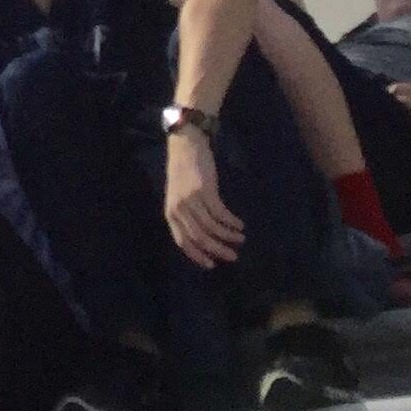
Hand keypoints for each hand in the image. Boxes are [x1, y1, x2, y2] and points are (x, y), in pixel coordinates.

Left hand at [162, 126, 244, 269]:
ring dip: (228, 236)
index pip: (182, 241)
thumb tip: (202, 238)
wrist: (185, 145)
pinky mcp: (205, 191)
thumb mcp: (178, 196)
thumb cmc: (183, 173)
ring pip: (212, 227)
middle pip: (199, 237)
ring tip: (240, 239)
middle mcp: (179, 208)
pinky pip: (220, 213)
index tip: (212, 265)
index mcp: (170, 212)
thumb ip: (186, 215)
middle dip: (217, 250)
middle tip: (233, 256)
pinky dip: (231, 221)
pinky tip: (239, 225)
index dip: (197, 255)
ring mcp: (191, 200)